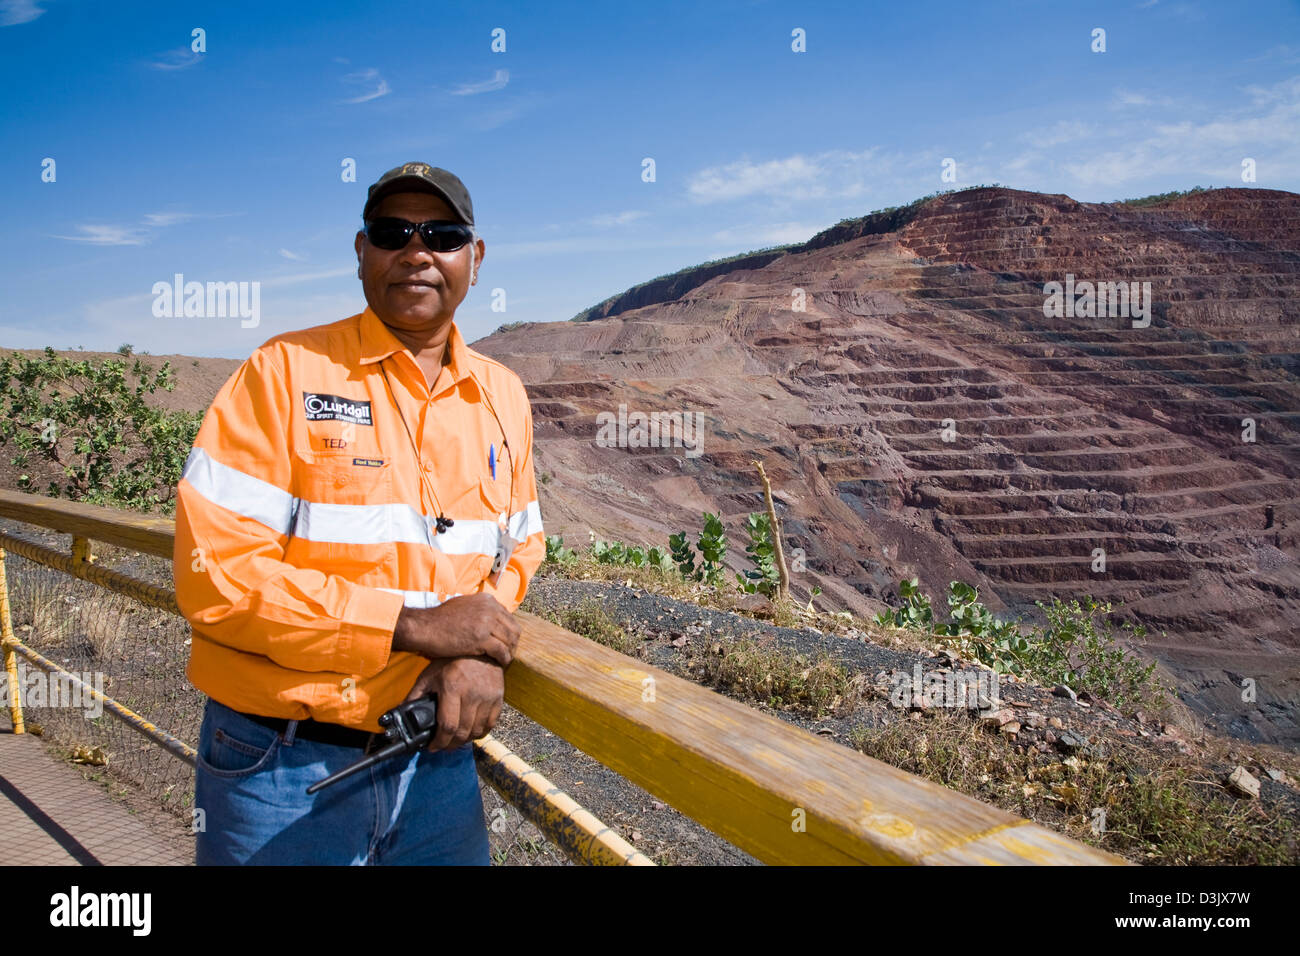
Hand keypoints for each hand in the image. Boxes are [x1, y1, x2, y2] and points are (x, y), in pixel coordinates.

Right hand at [391, 593, 520, 666]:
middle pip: (513, 629)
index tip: (506, 642)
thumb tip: (491, 619)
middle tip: (508, 654)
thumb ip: (480, 610)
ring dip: (509, 652)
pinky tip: (500, 664)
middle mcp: (490, 608)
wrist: (424, 627)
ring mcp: (486, 622)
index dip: (509, 632)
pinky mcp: (481, 638)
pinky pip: (501, 651)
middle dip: (513, 643)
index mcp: (487, 600)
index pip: (509, 617)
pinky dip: (504, 659)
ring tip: (505, 660)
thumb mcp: (464, 606)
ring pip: (510, 640)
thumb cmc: (440, 620)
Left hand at [404, 656, 503, 751]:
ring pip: (477, 731)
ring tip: (455, 740)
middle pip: (463, 732)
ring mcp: (487, 696)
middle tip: (442, 745)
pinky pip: (490, 724)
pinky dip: (480, 732)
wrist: (480, 648)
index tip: (433, 746)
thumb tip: (401, 712)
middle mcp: (471, 694)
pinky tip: (471, 731)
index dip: (439, 742)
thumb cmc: (451, 661)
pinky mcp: (498, 698)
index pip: (448, 726)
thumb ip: (415, 694)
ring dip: (465, 740)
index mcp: (452, 688)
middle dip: (450, 745)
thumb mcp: (429, 675)